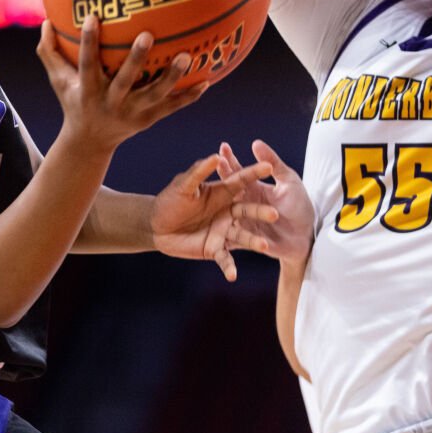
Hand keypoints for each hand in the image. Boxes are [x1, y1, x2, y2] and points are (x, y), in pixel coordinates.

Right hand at [37, 16, 202, 152]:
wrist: (90, 142)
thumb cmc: (73, 101)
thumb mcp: (58, 80)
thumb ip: (48, 52)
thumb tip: (44, 21)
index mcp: (87, 91)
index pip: (86, 64)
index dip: (88, 42)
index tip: (92, 16)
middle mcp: (110, 103)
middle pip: (125, 81)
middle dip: (136, 59)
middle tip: (148, 34)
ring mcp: (132, 114)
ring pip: (154, 95)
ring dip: (171, 77)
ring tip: (187, 56)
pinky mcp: (148, 121)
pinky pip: (171, 108)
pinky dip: (188, 96)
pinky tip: (207, 81)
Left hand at [149, 152, 275, 280]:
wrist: (156, 227)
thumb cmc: (169, 201)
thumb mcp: (184, 186)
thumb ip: (199, 172)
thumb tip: (215, 156)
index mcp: (222, 193)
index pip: (241, 181)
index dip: (254, 173)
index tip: (269, 166)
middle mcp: (227, 212)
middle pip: (248, 211)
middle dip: (261, 213)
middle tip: (275, 214)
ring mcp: (223, 231)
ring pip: (243, 236)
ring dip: (254, 241)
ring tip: (265, 246)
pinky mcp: (215, 249)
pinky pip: (225, 259)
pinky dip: (230, 267)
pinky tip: (233, 276)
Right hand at [217, 140, 314, 265]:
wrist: (305, 239)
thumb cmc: (299, 208)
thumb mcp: (290, 182)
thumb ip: (274, 163)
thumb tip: (255, 143)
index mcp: (253, 188)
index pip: (238, 171)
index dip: (230, 159)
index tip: (223, 146)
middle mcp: (243, 203)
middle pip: (226, 188)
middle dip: (220, 175)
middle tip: (212, 162)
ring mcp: (241, 221)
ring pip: (223, 210)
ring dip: (215, 202)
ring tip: (209, 191)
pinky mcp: (241, 239)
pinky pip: (228, 237)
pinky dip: (218, 233)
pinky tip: (210, 226)